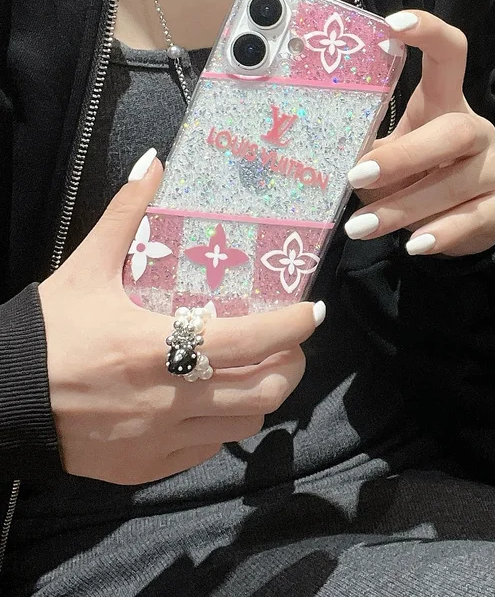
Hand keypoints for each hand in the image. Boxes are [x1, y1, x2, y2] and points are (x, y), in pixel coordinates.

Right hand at [39, 150, 323, 484]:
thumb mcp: (84, 270)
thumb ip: (125, 216)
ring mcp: (160, 439)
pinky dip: (225, 423)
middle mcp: (166, 400)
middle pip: (263, 391)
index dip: (291, 326)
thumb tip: (155, 163)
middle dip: (290, 364)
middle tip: (289, 343)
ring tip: (257, 368)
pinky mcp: (148, 467)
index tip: (312, 312)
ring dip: (262, 393)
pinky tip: (215, 400)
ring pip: (245, 423)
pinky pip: (210, 449)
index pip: (247, 340)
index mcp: (154, 348)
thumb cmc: (46, 335)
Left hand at [344, 11, 494, 256]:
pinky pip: (470, 220)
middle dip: (405, 155)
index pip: (451, 54)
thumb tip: (333, 155)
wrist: (473, 215)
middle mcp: (477, 131)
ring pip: (455, 184)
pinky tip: (412, 245)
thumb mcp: (397, 156)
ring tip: (361, 227)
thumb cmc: (423, 174)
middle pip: (454, 130)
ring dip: (405, 207)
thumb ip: (373, 151)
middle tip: (357, 177)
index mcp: (447, 104)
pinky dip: (439, 234)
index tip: (391, 24)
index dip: (428, 32)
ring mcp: (494, 170)